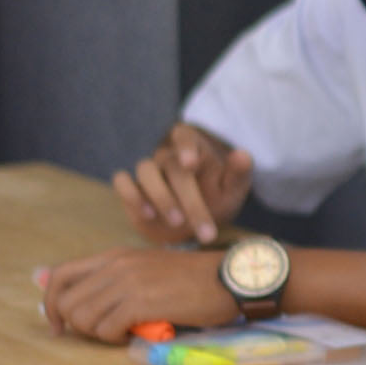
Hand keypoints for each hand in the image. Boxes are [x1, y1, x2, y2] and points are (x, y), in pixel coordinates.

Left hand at [43, 248, 239, 342]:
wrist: (231, 278)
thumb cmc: (195, 279)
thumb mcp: (149, 270)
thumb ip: (116, 279)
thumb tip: (82, 301)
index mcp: (116, 255)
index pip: (60, 275)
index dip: (51, 303)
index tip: (60, 325)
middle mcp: (116, 265)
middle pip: (66, 302)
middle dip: (77, 325)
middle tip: (102, 333)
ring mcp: (128, 282)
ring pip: (82, 318)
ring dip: (98, 333)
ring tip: (123, 331)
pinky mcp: (141, 302)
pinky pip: (106, 329)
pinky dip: (116, 338)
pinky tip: (135, 333)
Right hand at [113, 123, 252, 244]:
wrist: (195, 223)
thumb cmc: (217, 199)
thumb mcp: (233, 189)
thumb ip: (238, 172)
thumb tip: (242, 154)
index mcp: (194, 148)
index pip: (184, 135)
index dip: (185, 147)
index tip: (190, 163)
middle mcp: (168, 155)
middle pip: (171, 166)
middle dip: (190, 199)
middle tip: (205, 229)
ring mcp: (149, 171)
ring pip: (145, 171)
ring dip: (161, 196)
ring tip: (178, 222)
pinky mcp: (132, 187)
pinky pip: (122, 182)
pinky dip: (131, 196)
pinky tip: (148, 215)